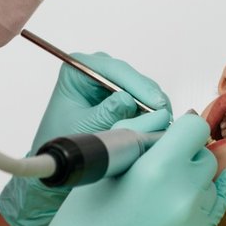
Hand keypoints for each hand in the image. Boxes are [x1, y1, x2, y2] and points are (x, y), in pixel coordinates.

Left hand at [0, 52, 168, 225]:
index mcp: (77, 69)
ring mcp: (108, 81)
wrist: (60, 157)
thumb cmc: (62, 140)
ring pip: (139, 86)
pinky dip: (149, 110)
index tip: (155, 102)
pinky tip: (158, 123)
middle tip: (165, 114)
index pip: (114, 70)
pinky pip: (140, 97)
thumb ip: (106, 112)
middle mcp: (94, 69)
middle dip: (149, 95)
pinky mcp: (119, 94)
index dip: (138, 85)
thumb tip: (129, 101)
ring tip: (163, 121)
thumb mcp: (85, 126)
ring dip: (152, 103)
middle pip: (130, 76)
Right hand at [0, 112, 225, 225]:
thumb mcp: (101, 171)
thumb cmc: (80, 225)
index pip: (194, 128)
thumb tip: (162, 120)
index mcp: (156, 169)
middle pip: (204, 155)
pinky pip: (216, 208)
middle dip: (186, 154)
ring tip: (161, 191)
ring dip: (193, 178)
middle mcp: (182, 194)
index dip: (181, 128)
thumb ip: (135, 137)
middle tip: (158, 165)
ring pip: (210, 182)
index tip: (169, 136)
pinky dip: (214, 194)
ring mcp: (192, 222)